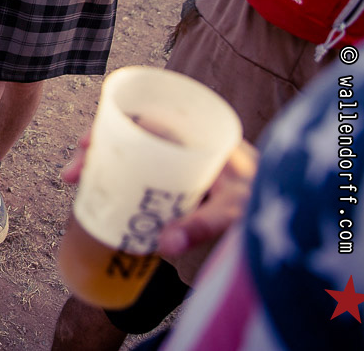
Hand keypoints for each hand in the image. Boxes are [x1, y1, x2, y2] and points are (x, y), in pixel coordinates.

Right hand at [61, 129, 258, 283]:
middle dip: (95, 152)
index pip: (144, 118)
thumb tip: (163, 246)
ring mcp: (179, 164)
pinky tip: (102, 199)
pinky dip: (119, 184)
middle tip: (70, 174)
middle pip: (129, 138)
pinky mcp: (177, 185)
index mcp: (198, 133)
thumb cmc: (266, 199)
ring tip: (75, 185)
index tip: (85, 145)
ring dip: (102, 168)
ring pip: (131, 157)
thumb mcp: (235, 208)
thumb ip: (204, 224)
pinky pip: (141, 177)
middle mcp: (183, 143)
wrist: (292, 207)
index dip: (110, 127)